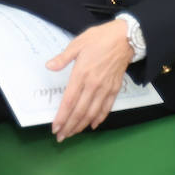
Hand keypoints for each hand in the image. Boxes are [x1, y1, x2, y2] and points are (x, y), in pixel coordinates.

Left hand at [46, 19, 132, 140]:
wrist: (126, 37)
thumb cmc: (100, 38)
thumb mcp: (78, 43)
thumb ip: (63, 58)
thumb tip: (49, 66)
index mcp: (81, 74)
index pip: (69, 101)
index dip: (62, 117)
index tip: (55, 127)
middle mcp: (93, 85)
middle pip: (80, 111)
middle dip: (69, 126)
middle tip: (61, 137)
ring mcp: (105, 88)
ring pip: (93, 112)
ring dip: (82, 125)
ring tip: (73, 133)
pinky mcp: (115, 88)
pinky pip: (107, 107)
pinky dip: (99, 118)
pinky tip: (93, 124)